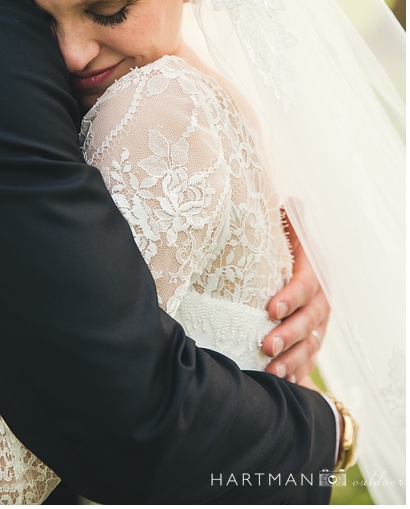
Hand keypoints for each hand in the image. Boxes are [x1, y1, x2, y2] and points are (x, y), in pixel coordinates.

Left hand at [262, 209, 328, 381]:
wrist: (291, 286)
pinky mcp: (309, 349)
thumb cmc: (282, 258)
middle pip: (309, 322)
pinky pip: (307, 366)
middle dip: (288, 335)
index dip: (290, 297)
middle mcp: (319, 305)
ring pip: (310, 348)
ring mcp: (317, 329)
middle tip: (266, 345)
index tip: (269, 308)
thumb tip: (291, 201)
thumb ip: (288, 225)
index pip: (306, 285)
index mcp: (313, 276)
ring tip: (271, 370)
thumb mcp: (286, 240)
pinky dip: (296, 376)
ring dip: (291, 360)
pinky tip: (284, 385)